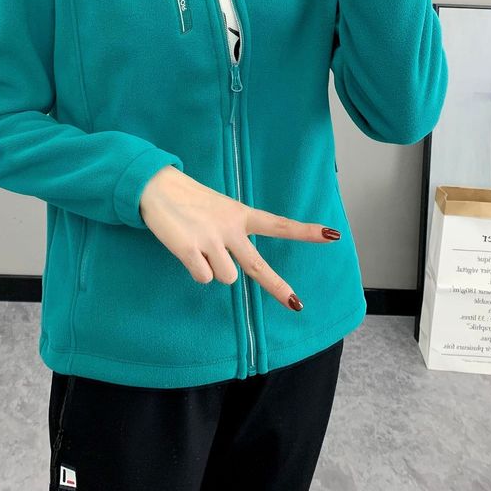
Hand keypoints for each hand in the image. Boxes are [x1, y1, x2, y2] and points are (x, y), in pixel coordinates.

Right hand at [139, 166, 341, 311]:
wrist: (157, 186)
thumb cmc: (189, 199)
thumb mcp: (219, 208)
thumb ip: (231, 233)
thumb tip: (233, 271)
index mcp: (240, 214)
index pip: (278, 224)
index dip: (305, 231)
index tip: (333, 235)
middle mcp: (230, 228)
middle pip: (257, 266)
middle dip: (277, 286)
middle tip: (296, 304)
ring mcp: (210, 240)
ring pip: (226, 278)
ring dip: (214, 269)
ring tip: (200, 247)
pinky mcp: (190, 250)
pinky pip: (202, 278)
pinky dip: (195, 269)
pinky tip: (186, 249)